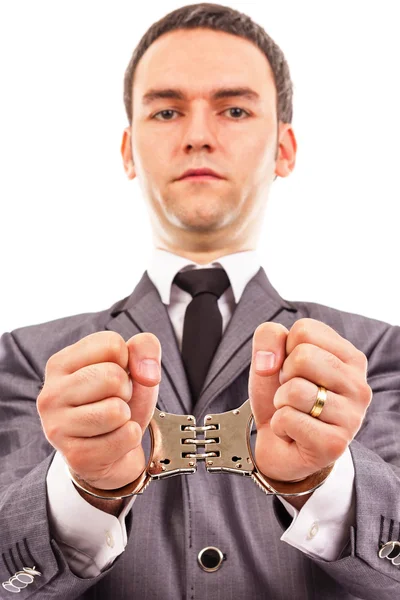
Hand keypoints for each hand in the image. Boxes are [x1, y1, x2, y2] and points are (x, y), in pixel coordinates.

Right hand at [37, 331, 160, 489]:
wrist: (115, 451)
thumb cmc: (120, 400)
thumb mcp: (135, 366)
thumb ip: (145, 348)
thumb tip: (147, 374)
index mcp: (61, 363)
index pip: (111, 344)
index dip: (127, 361)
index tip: (116, 375)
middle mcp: (51, 393)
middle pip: (112, 377)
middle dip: (126, 390)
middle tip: (115, 400)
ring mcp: (58, 427)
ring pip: (116, 410)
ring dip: (127, 416)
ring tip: (113, 420)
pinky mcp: (75, 456)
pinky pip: (125, 437)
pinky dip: (130, 438)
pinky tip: (113, 439)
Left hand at [248, 318, 371, 482]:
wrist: (279, 444)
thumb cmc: (281, 396)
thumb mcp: (269, 359)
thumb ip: (268, 337)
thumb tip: (270, 360)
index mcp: (349, 356)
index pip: (305, 330)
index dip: (285, 349)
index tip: (292, 370)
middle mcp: (358, 384)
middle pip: (303, 356)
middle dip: (283, 376)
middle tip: (292, 394)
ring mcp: (352, 416)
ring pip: (296, 390)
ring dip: (280, 402)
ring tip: (292, 412)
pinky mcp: (335, 444)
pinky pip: (288, 419)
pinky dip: (279, 425)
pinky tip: (292, 432)